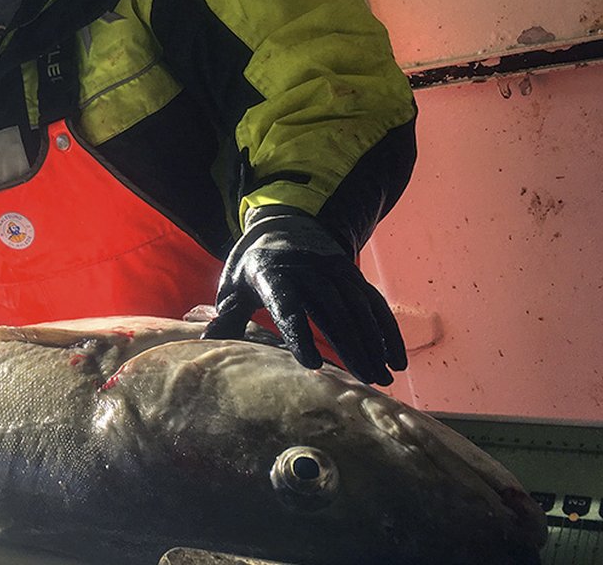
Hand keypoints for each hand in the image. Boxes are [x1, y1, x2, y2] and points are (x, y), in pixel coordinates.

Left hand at [203, 206, 406, 384]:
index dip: (299, 333)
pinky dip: (387, 331)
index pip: (287, 305)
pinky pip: (373, 304)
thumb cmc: (254, 264)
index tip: (311, 364)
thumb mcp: (234, 284)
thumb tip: (208, 343)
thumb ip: (228, 315)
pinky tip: (395, 360)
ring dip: (373, 343)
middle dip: (350, 345)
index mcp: (272, 273)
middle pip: (332, 310)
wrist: (285, 223)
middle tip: (364, 379)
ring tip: (382, 377)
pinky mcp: (353, 277)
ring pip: (358, 308)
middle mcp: (309, 271)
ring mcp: (335, 272)